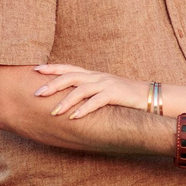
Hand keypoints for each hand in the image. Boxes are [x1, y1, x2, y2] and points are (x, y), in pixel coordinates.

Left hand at [32, 64, 149, 118]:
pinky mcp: (116, 94)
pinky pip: (97, 101)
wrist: (150, 96)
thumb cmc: (125, 97)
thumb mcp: (104, 90)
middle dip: (52, 84)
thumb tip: (69, 100)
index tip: (35, 70)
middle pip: (70, 76)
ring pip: (81, 89)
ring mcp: (107, 84)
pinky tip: (74, 118)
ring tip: (53, 112)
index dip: (52, 68)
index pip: (69, 68)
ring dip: (66, 101)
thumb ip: (89, 92)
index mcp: (93, 75)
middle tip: (37, 93)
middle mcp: (98, 77)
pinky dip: (84, 109)